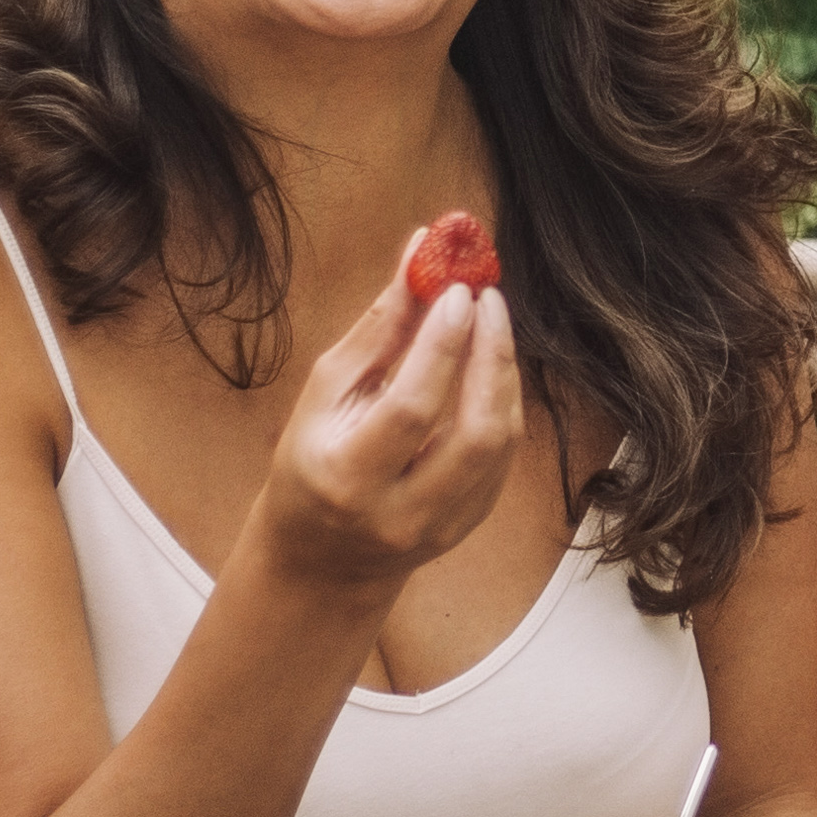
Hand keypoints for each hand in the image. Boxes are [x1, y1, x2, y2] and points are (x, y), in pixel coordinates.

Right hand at [238, 236, 524, 604]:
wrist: (322, 559)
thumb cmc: (312, 462)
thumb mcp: (325, 396)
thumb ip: (377, 331)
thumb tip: (419, 257)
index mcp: (348, 477)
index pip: (411, 408)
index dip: (442, 345)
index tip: (458, 290)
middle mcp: (400, 511)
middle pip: (473, 433)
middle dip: (491, 355)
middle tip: (488, 298)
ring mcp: (442, 526)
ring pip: (499, 445)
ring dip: (503, 374)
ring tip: (490, 323)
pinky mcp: (469, 526)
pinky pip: (504, 458)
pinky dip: (503, 403)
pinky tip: (490, 368)